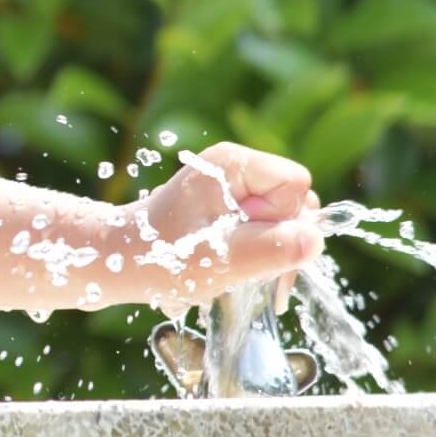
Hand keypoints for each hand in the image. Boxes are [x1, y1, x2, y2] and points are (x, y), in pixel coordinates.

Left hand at [130, 141, 322, 313]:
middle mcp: (236, 168)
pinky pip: (268, 229)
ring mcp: (234, 187)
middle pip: (295, 202)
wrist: (120, 262)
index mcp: (233, 163)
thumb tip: (314, 239)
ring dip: (272, 254)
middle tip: (246, 268)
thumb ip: (271, 248)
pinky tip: (239, 271)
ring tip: (239, 273)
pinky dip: (260, 254)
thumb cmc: (160, 257)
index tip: (241, 237)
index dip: (281, 218)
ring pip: (286, 220)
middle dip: (282, 241)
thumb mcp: (219, 259)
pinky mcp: (230, 207)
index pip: (296, 183)